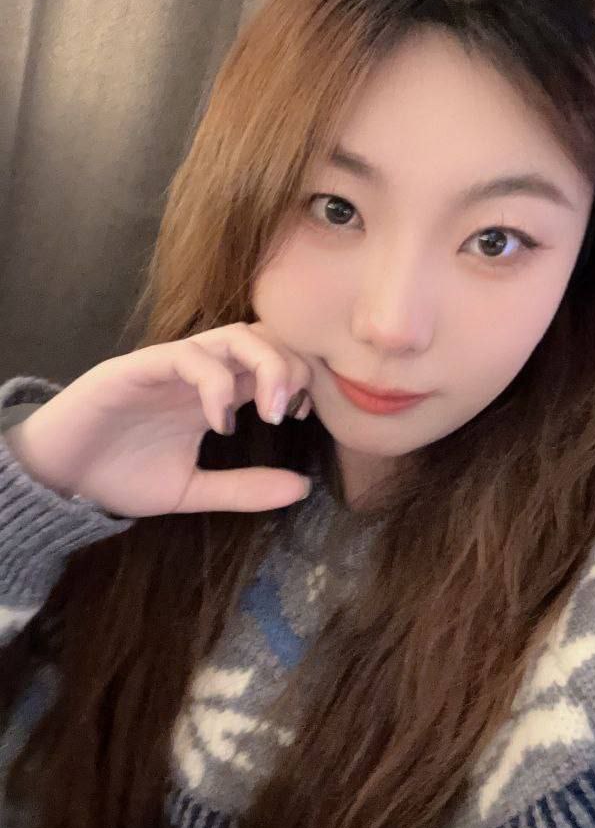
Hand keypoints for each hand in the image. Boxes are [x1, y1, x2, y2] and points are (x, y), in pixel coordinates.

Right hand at [2, 321, 314, 517]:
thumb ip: (244, 489)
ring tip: (271, 413)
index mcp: (214, 392)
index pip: (272, 360)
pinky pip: (186, 357)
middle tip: (292, 411)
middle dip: (291, 365)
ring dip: (265, 367)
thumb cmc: (118, 476)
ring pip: (232, 336)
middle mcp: (197, 371)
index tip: (305, 416)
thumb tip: (304, 488)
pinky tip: (221, 423)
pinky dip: (216, 384)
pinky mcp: (138, 368)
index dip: (299, 378)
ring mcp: (169, 365)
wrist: (56, 478)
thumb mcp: (192, 491)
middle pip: (261, 336)